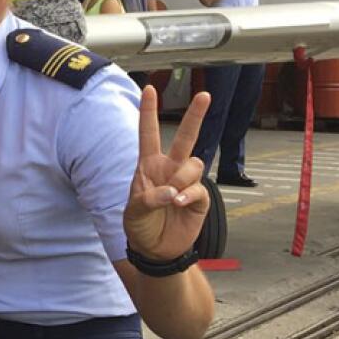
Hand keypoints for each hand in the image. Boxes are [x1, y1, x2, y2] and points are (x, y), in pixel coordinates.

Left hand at [125, 87, 211, 261]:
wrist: (155, 250)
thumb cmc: (139, 226)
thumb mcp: (134, 211)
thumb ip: (149, 199)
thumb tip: (172, 191)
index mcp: (148, 165)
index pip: (147, 134)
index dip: (148, 112)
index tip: (150, 89)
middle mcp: (169, 169)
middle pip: (185, 137)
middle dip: (195, 116)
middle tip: (205, 94)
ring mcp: (185, 182)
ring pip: (194, 164)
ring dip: (182, 178)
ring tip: (171, 197)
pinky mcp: (198, 198)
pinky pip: (198, 188)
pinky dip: (188, 194)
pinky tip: (178, 204)